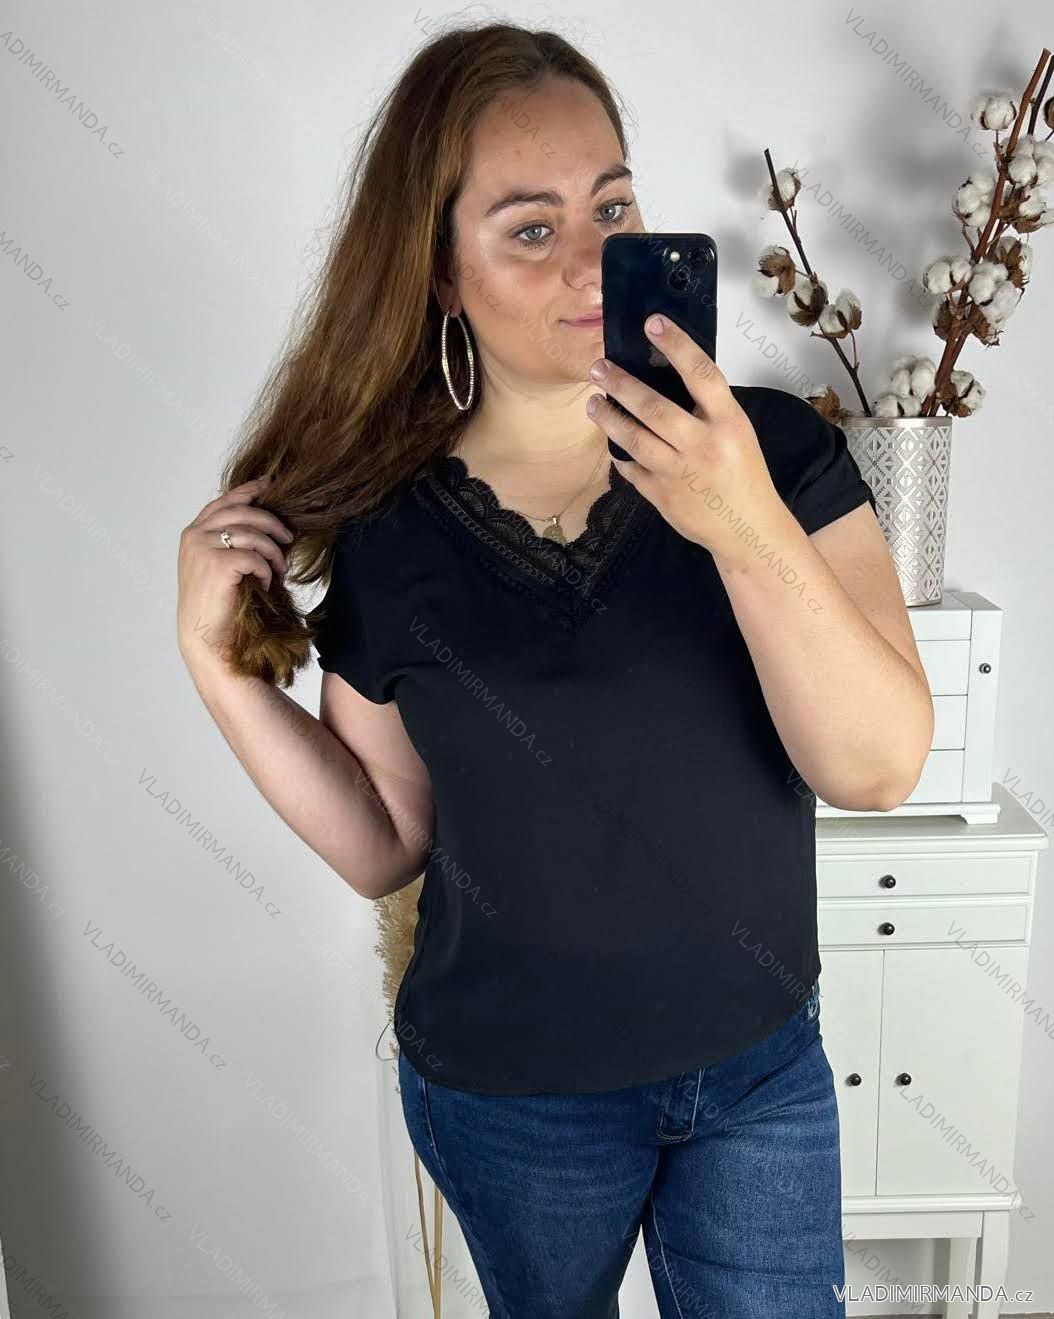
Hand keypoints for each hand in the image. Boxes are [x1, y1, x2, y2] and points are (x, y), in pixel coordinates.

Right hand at [177, 474, 293, 666]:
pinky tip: (265, 585)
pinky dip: (266, 570)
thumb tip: (266, 519)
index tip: (270, 484)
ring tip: (279, 570)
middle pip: (242, 510)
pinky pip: (254, 556)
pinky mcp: (216, 564)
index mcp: (194, 533)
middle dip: (271, 521)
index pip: (225, 501)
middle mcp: (195, 536)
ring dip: (273, 551)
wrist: (208, 640)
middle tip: (288, 537)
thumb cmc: (219, 606)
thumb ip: (233, 540)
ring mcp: (202, 548)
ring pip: (251, 533)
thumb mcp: (223, 565)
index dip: (249, 490)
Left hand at [584, 315, 791, 566]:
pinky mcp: (662, 497)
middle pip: (654, 408)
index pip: (701, 374)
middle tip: (598, 368)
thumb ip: (707, 409)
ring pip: (634, 440)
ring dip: (608, 418)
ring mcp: (680, 474)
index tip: (652, 322)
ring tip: (593, 403)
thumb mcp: (738, 433)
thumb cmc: (743, 474)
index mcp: (728, 423)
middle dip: (621, 385)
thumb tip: (664, 375)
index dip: (677, 345)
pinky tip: (611, 441)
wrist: (748, 529)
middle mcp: (703, 446)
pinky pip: (632, 469)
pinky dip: (619, 455)